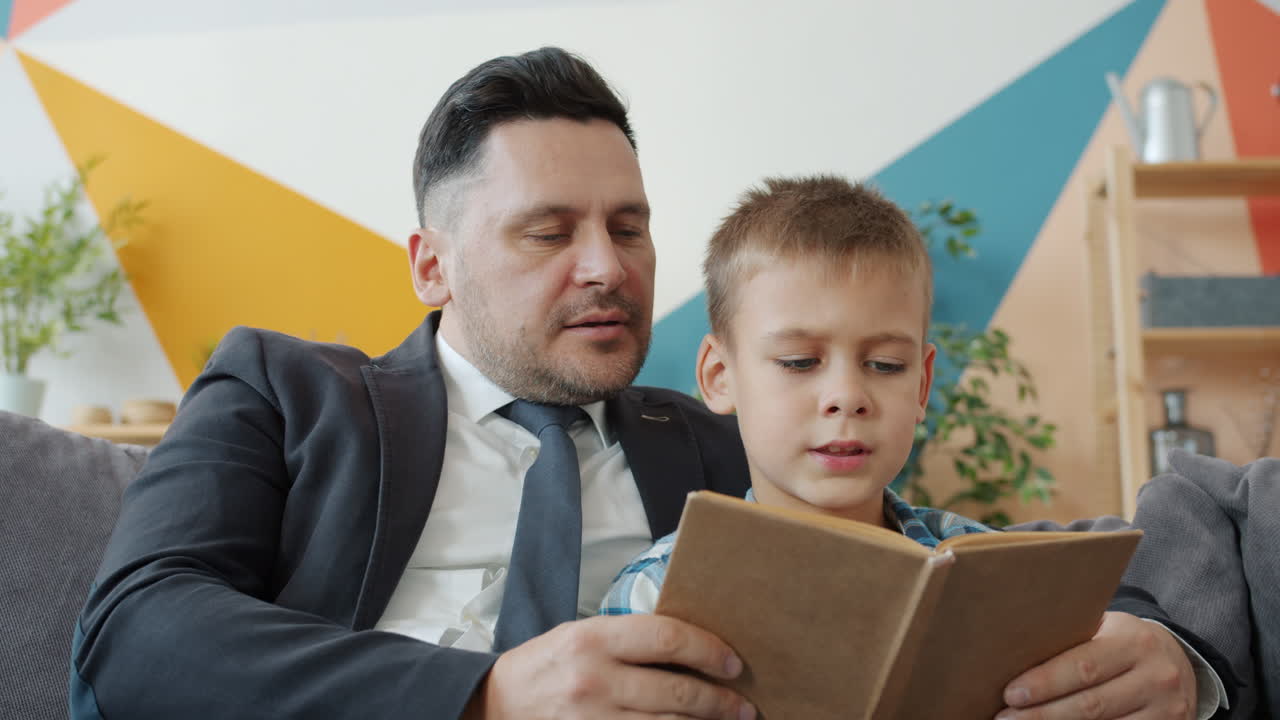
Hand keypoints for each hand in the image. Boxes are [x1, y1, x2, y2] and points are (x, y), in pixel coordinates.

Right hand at [466, 614, 756, 719]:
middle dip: (720, 701)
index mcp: (592, 639)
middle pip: (677, 692)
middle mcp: (594, 680)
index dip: (708, 650)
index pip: (666, 638)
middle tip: (743, 706)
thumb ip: (628, 639)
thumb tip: (690, 647)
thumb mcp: (580, 635)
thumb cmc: (544, 668)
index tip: (731, 662)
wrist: (494, 706)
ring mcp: (593, 719)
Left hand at [996, 612, 1194, 718]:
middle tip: (1005, 718)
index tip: (1011, 694)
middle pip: (1090, 704)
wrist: (1177, 663)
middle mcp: (1156, 677)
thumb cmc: (1123, 644)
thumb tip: (1016, 654)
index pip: (1083, 667)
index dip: (1045, 683)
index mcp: (1134, 643)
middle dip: (1042, 714)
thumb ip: (1075, 641)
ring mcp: (1165, 709)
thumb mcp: (1107, 631)